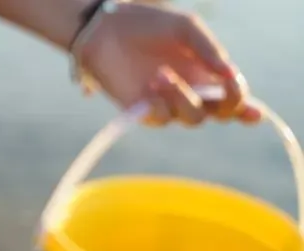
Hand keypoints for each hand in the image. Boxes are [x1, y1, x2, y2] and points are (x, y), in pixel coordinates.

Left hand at [79, 1, 261, 125]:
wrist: (107, 30)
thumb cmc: (149, 26)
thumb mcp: (186, 28)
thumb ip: (209, 49)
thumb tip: (230, 74)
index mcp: (208, 73)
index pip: (235, 98)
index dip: (247, 107)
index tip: (248, 104)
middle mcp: (192, 92)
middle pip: (221, 115)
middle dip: (227, 105)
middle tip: (222, 88)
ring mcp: (168, 103)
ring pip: (192, 118)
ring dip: (184, 98)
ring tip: (161, 74)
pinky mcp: (143, 111)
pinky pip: (162, 118)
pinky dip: (162, 103)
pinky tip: (151, 83)